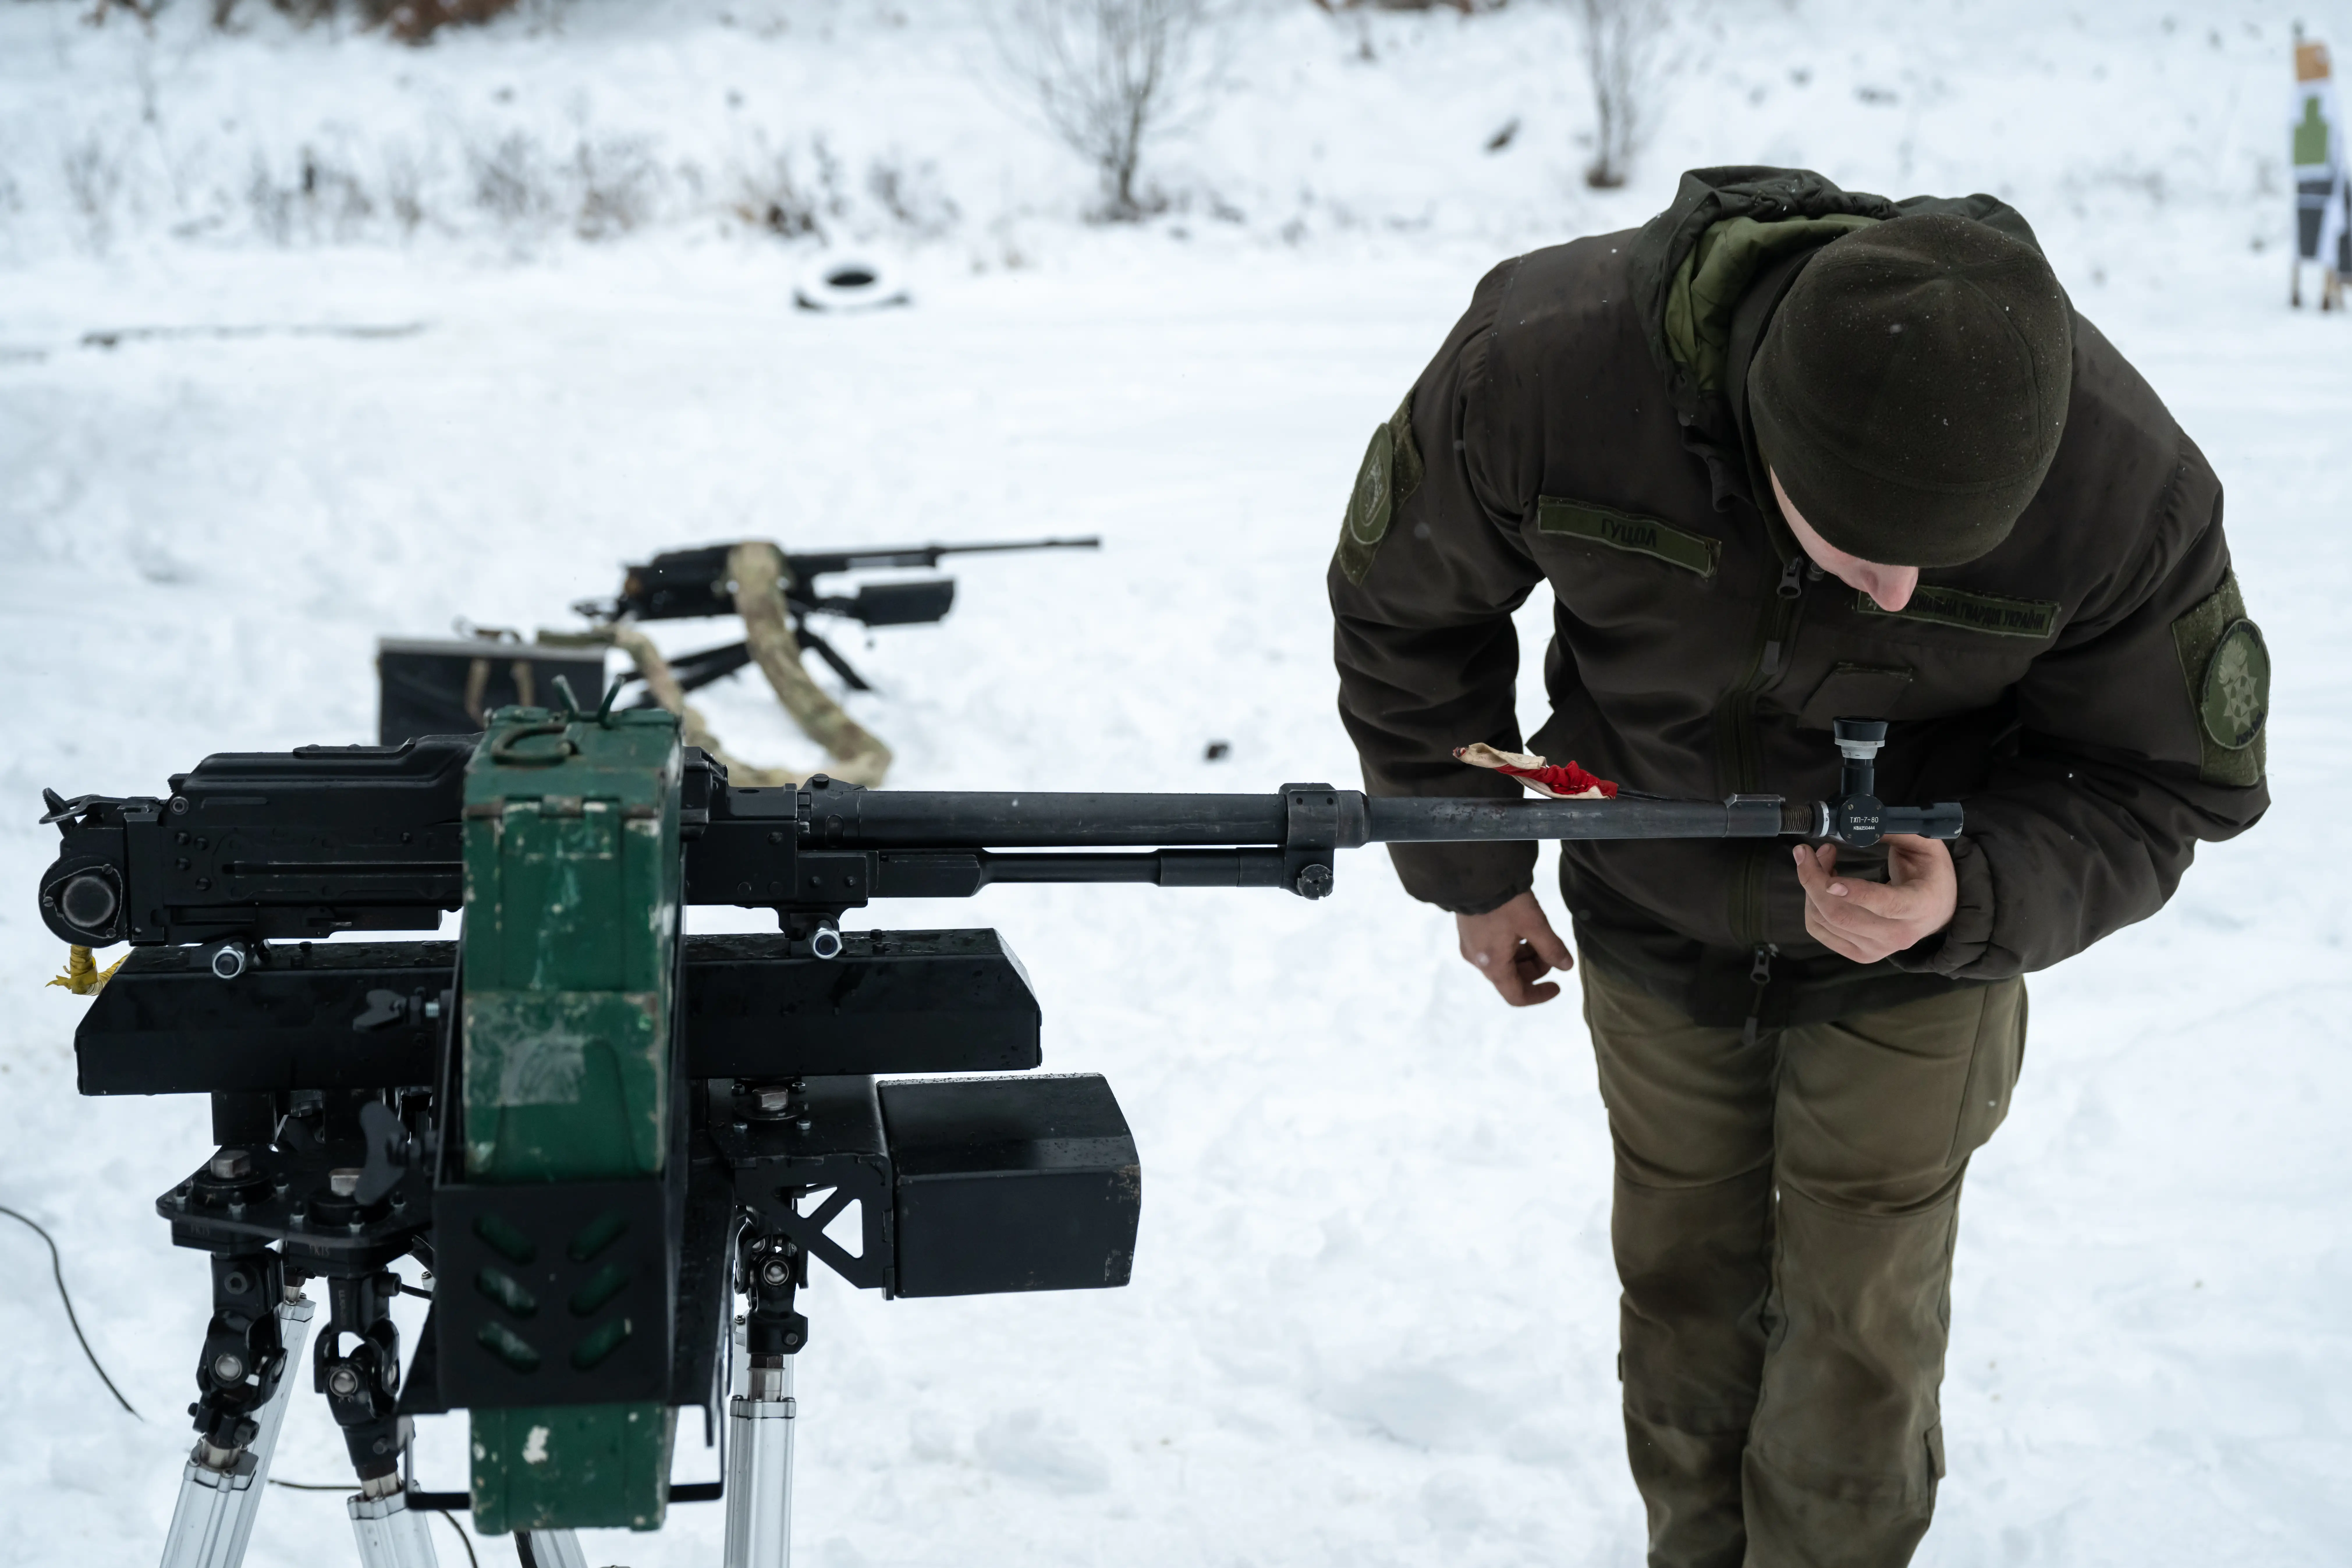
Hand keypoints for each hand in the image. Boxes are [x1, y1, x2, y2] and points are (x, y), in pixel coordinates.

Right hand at [1455, 890, 1573, 1005]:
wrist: (1474, 874)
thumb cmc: (1505, 902)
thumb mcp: (1534, 924)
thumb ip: (1552, 948)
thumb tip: (1567, 966)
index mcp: (1493, 965)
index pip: (1516, 996)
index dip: (1539, 995)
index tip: (1558, 986)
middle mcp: (1478, 961)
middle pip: (1511, 978)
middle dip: (1535, 969)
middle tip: (1551, 950)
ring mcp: (1471, 946)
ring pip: (1503, 962)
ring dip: (1524, 956)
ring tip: (1539, 936)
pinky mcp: (1469, 932)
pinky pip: (1494, 949)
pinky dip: (1511, 946)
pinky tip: (1521, 928)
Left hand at [1792, 835, 1957, 963]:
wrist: (1939, 909)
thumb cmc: (1931, 873)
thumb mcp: (1925, 844)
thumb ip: (1895, 831)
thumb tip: (1858, 824)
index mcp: (1919, 905)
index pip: (1884, 904)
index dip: (1855, 893)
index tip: (1830, 879)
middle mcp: (1898, 934)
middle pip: (1841, 914)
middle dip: (1814, 879)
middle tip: (1808, 851)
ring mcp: (1877, 950)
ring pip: (1824, 921)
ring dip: (1811, 886)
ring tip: (1822, 861)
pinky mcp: (1860, 954)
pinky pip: (1819, 930)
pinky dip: (1811, 903)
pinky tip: (1824, 885)